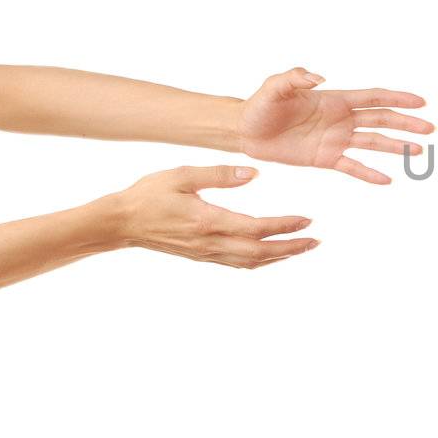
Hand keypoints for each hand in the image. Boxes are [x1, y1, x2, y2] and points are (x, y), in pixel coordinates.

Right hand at [105, 165, 317, 268]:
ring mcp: (206, 253)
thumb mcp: (182, 175)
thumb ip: (218, 174)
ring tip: (302, 248)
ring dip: (279, 257)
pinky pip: (237, 263)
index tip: (307, 220)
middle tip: (316, 240)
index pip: (256, 227)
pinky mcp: (201, 256)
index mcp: (208, 221)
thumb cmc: (149, 194)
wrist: (121, 222)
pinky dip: (259, 260)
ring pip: (250, 261)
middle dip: (291, 247)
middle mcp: (210, 243)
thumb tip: (254, 173)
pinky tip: (270, 255)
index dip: (284, 226)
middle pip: (260, 251)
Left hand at [237, 66, 433, 183]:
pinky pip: (352, 167)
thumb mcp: (274, 88)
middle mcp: (341, 119)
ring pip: (373, 143)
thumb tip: (318, 77)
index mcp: (334, 99)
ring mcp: (336, 139)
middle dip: (406, 123)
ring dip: (396, 146)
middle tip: (430, 128)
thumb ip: (295, 78)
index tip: (421, 102)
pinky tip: (387, 180)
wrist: (246, 131)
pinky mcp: (326, 158)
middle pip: (381, 120)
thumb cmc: (260, 106)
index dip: (398, 99)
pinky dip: (369, 173)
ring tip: (418, 151)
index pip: (374, 98)